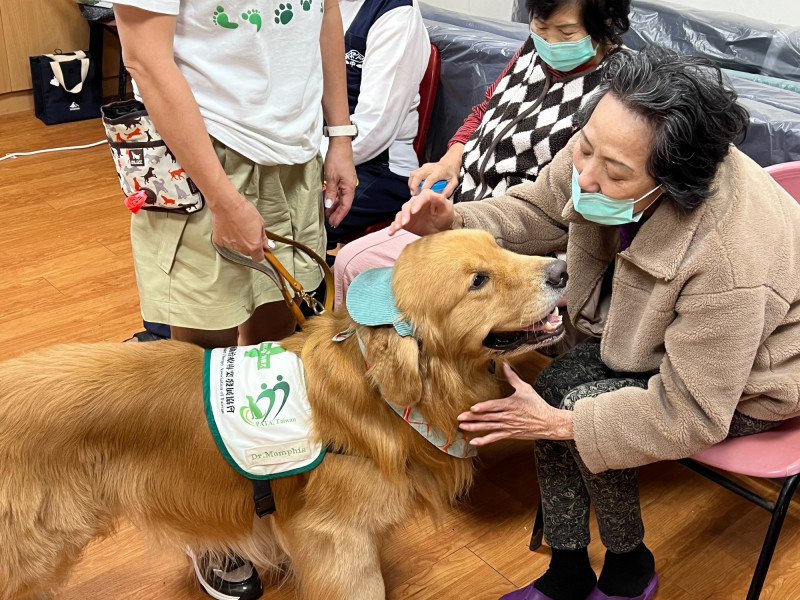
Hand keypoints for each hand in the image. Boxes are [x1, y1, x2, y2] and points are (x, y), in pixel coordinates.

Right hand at [210, 194, 269, 261]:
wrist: (227, 204)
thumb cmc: (243, 211)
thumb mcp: (260, 223)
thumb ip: (263, 237)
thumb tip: (267, 245)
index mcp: (253, 245)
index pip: (258, 258)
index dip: (260, 253)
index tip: (260, 248)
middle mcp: (241, 248)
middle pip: (247, 252)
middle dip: (249, 245)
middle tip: (248, 232)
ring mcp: (229, 245)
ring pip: (236, 246)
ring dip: (238, 240)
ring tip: (238, 226)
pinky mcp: (219, 241)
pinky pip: (226, 242)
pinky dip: (228, 237)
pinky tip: (229, 227)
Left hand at [324, 138, 356, 227]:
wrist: (340, 145)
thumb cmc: (336, 159)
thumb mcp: (331, 177)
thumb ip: (330, 192)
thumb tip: (329, 205)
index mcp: (349, 188)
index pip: (345, 206)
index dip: (339, 215)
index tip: (334, 223)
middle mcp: (350, 186)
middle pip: (344, 204)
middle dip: (337, 213)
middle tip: (330, 222)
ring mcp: (347, 182)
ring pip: (342, 198)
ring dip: (335, 206)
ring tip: (328, 214)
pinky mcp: (344, 178)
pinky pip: (340, 192)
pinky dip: (335, 198)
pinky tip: (329, 201)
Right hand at [387, 188, 454, 236]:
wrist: (441, 228)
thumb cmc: (444, 216)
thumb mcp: (446, 208)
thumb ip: (440, 200)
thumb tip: (434, 194)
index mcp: (427, 197)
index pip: (421, 197)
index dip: (417, 203)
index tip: (414, 211)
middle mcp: (416, 203)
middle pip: (408, 205)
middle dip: (405, 214)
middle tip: (405, 222)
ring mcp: (409, 212)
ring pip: (401, 214)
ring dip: (398, 221)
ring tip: (398, 228)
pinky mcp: (405, 221)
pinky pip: (397, 223)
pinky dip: (393, 227)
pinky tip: (391, 232)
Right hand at [408, 155, 460, 197]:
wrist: (448, 162)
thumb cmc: (451, 173)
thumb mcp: (454, 181)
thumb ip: (449, 189)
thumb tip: (441, 197)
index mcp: (439, 171)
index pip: (430, 179)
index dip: (425, 187)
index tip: (423, 195)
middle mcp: (430, 168)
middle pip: (418, 175)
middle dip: (414, 185)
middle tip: (414, 194)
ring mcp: (425, 167)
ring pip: (414, 174)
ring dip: (411, 183)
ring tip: (413, 192)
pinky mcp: (421, 167)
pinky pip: (413, 173)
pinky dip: (411, 181)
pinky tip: (413, 187)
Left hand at [457, 364, 573, 445]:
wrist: (548, 423)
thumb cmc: (537, 405)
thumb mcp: (525, 388)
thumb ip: (512, 377)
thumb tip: (504, 365)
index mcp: (510, 404)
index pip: (494, 406)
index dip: (483, 407)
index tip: (472, 408)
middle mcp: (508, 416)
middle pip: (488, 417)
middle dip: (472, 418)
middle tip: (459, 418)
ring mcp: (508, 426)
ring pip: (488, 427)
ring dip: (475, 428)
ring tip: (462, 427)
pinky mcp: (509, 434)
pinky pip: (495, 438)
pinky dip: (484, 440)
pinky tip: (474, 441)